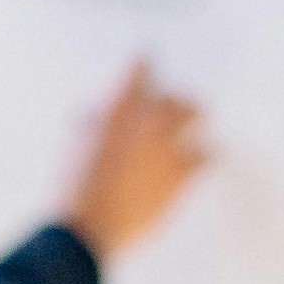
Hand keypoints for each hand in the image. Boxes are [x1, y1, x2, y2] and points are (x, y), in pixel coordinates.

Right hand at [55, 59, 210, 261]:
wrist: (92, 226)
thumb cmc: (75, 187)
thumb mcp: (77, 147)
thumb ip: (92, 127)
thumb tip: (93, 119)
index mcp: (118, 109)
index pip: (141, 68)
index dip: (145, 63)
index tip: (147, 57)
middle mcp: (148, 120)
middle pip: (174, 96)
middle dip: (174, 100)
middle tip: (176, 106)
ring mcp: (169, 146)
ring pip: (196, 115)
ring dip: (193, 117)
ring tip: (196, 122)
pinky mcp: (183, 174)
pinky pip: (207, 154)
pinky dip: (205, 153)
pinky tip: (208, 154)